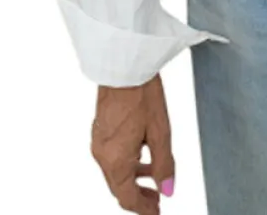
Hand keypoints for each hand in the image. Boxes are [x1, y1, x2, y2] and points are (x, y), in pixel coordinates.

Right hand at [90, 73, 174, 213]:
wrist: (123, 66)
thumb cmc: (142, 94)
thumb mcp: (160, 132)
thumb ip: (164, 164)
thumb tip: (168, 190)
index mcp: (115, 160)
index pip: (127, 198)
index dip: (143, 209)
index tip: (156, 212)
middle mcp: (102, 155)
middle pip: (118, 188)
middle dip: (138, 197)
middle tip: (157, 201)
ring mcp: (98, 142)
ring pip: (114, 173)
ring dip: (133, 180)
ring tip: (153, 179)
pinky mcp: (100, 130)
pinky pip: (111, 157)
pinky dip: (127, 164)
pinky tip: (141, 155)